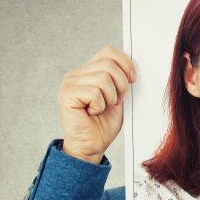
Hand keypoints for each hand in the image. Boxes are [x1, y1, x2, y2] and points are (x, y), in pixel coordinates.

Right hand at [57, 46, 136, 163]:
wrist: (91, 147)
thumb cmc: (103, 125)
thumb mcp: (118, 97)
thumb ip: (120, 79)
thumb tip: (131, 67)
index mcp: (87, 72)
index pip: (109, 52)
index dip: (125, 64)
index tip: (132, 80)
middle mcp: (75, 74)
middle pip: (108, 64)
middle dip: (121, 85)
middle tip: (114, 102)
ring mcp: (69, 84)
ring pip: (103, 78)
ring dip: (110, 98)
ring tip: (102, 108)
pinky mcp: (66, 95)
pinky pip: (94, 92)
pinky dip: (100, 106)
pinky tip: (92, 113)